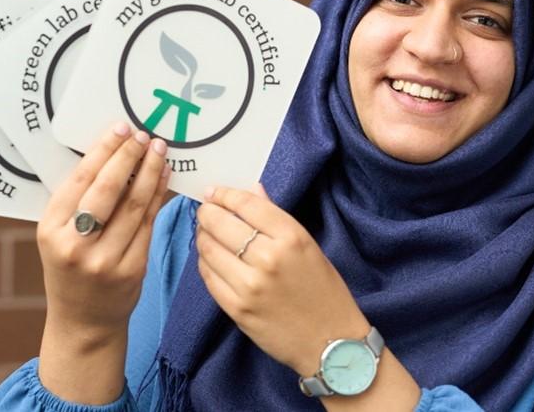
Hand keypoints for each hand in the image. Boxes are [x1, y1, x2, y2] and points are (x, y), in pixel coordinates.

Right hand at [37, 122, 169, 336]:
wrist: (84, 320)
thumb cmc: (71, 267)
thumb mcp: (59, 235)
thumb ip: (77, 201)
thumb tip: (111, 152)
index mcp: (51, 230)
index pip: (80, 180)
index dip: (104, 150)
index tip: (120, 128)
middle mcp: (76, 245)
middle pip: (108, 190)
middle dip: (129, 156)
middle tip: (143, 134)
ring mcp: (105, 259)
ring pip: (134, 205)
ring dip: (150, 172)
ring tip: (159, 149)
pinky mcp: (132, 269)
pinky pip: (149, 223)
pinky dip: (159, 195)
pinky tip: (164, 176)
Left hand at [196, 185, 368, 376]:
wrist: (330, 343)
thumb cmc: (324, 291)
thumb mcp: (307, 246)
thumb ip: (276, 218)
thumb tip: (251, 190)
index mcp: (291, 237)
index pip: (247, 204)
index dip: (225, 194)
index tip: (214, 192)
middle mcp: (268, 258)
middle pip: (221, 223)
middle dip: (207, 212)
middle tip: (205, 210)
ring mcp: (249, 285)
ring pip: (209, 249)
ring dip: (202, 236)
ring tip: (205, 232)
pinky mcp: (236, 309)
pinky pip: (208, 277)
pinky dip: (205, 262)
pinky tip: (210, 258)